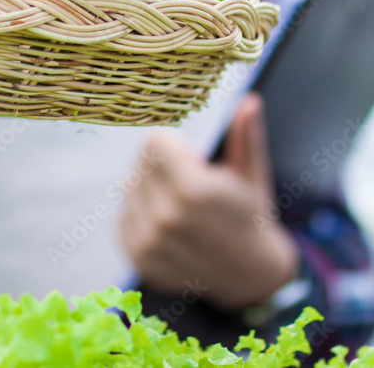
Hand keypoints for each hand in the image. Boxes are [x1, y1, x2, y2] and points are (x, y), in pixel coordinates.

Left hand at [119, 93, 298, 310]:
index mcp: (193, 190)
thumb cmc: (249, 213)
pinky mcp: (138, 258)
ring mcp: (149, 241)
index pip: (153, 142)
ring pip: (128, 189)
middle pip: (139, 163)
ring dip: (149, 189)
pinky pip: (121, 216)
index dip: (173, 144)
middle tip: (187, 180)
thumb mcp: (251, 173)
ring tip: (179, 204)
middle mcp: (166, 217)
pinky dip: (140, 214)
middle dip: (161, 164)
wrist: (249, 273)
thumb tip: (249, 100)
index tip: (193, 158)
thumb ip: (246, 135)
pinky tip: (167, 224)